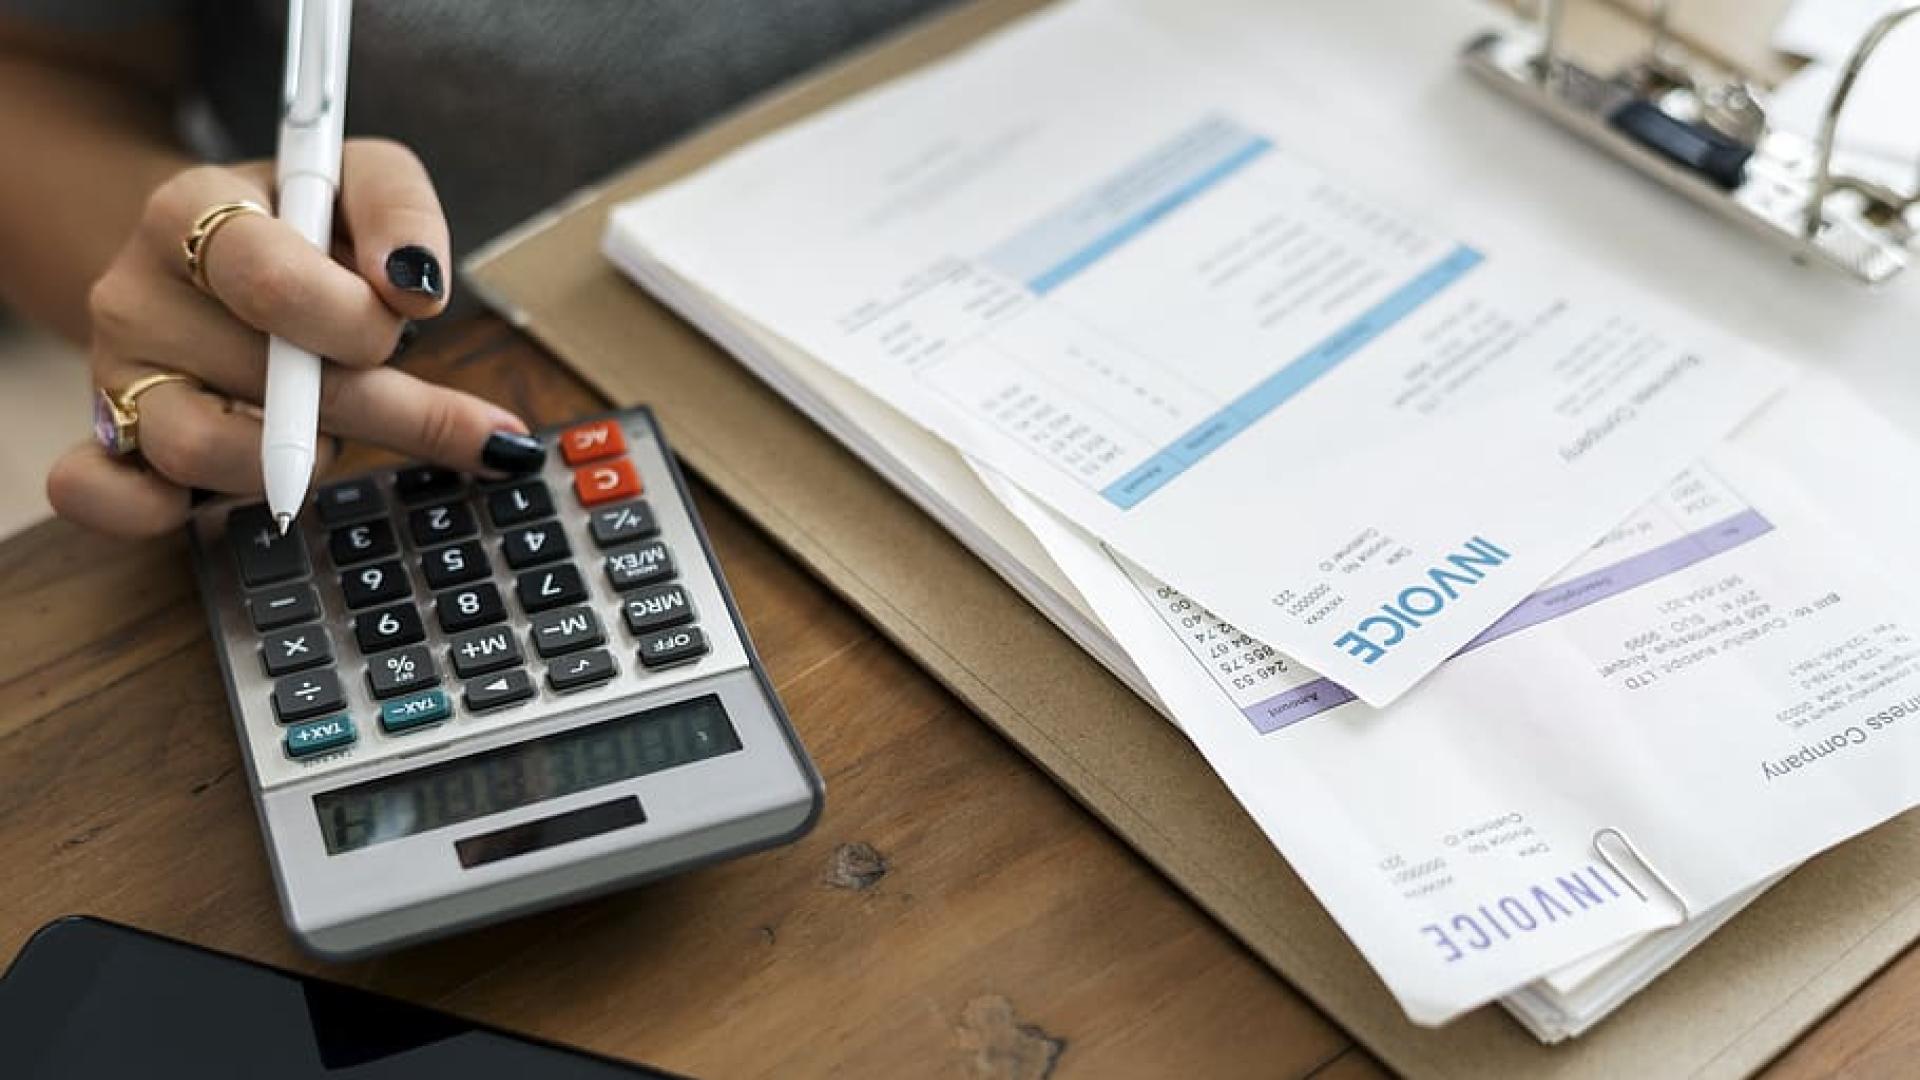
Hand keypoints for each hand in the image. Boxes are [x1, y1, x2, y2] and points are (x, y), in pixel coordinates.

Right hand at [46, 138, 540, 536]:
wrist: (204, 253)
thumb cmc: (300, 224)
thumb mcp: (355, 179)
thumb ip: (399, 210)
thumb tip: (417, 288)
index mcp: (189, 212)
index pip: (268, 280)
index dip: (357, 318)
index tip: (414, 316)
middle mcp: (136, 295)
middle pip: (271, 383)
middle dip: (385, 405)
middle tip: (465, 425)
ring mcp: (115, 376)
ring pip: (204, 451)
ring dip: (307, 457)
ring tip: (339, 429)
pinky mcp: (108, 444)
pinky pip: (108, 497)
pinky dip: (164, 511)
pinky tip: (244, 493)